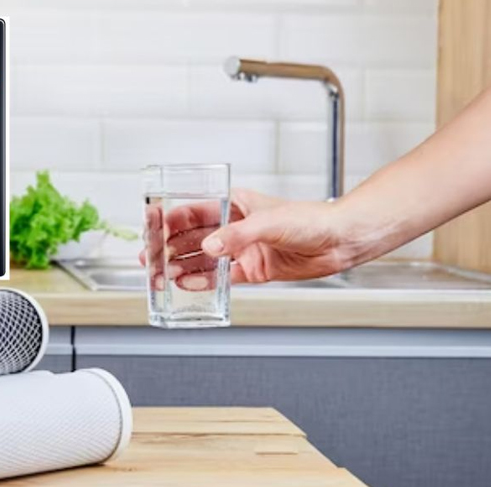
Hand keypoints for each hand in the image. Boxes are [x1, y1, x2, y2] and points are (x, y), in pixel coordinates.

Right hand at [140, 189, 357, 288]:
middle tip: (150, 259)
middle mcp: (235, 227)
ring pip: (203, 259)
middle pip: (193, 237)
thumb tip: (210, 246)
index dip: (171, 221)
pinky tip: (188, 285)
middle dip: (170, 247)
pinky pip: (222, 276)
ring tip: (163, 276)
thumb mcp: (268, 222)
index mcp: (235, 204)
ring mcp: (243, 249)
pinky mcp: (253, 269)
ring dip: (182, 266)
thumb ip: (236, 236)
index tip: (153, 230)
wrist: (340, 240)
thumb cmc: (312, 218)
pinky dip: (204, 281)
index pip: (194, 211)